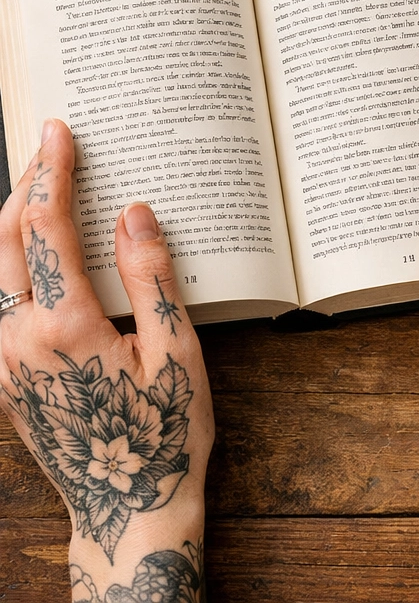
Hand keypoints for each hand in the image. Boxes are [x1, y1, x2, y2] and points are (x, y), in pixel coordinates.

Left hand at [0, 120, 212, 602]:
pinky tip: (34, 259)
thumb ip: (152, 277)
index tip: (59, 132)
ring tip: (40, 191)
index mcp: (66, 327)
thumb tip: (135, 212)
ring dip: (11, 224)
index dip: (53, 174)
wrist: (125, 510)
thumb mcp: (177, 352)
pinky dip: (9, 265)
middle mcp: (18, 340)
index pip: (47, 229)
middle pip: (2, 241)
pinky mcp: (2, 380)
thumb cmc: (163, 434)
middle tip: (49, 148)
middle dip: (24, 186)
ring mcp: (2, 363)